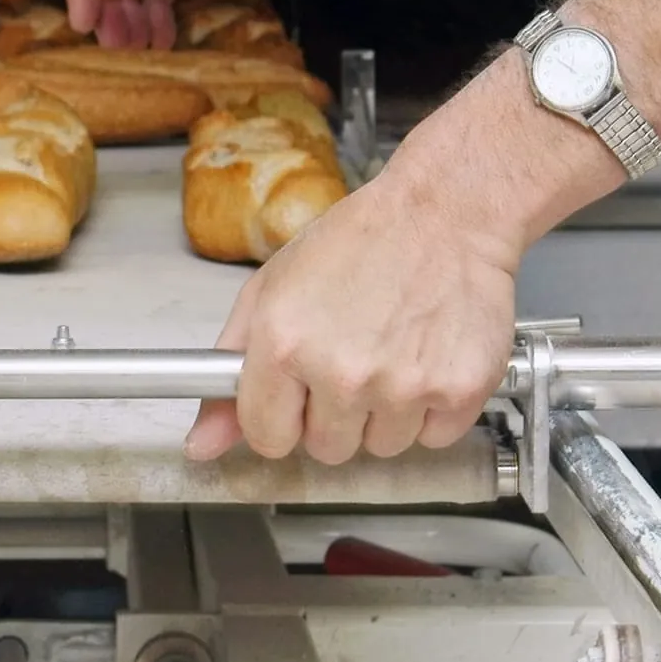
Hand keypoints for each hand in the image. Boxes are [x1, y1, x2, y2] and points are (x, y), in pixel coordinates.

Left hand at [185, 173, 520, 465]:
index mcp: (286, 344)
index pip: (267, 437)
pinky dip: (434, 408)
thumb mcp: (275, 287)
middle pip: (327, 449)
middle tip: (355, 358)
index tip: (297, 398)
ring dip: (386, 413)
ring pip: (382, 447)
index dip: (281, 418)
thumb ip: (232, 366)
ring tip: (394, 352)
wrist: (448, 212)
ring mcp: (402, 386)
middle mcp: (342, 372)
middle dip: (335, 414)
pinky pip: (434, 437)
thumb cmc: (364, 240)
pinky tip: (428, 358)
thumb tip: (203, 444)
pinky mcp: (457, 390)